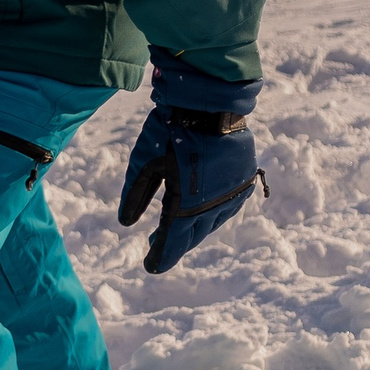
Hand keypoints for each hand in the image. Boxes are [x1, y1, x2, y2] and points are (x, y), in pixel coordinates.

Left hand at [118, 55, 261, 274]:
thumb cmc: (172, 129)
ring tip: (176, 230)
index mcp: (187, 205)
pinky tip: (201, 212)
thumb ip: (135, 194)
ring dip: (193, 229)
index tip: (149, 267)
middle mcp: (214, 207)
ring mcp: (232, 196)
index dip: (160, 256)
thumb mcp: (145, 160)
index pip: (172, 242)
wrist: (213, 102)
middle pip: (192, 235)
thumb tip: (125, 224)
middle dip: (174, 244)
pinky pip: (226, 207)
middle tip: (156, 247)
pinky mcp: (244, 182)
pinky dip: (211, 213)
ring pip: (210, 222)